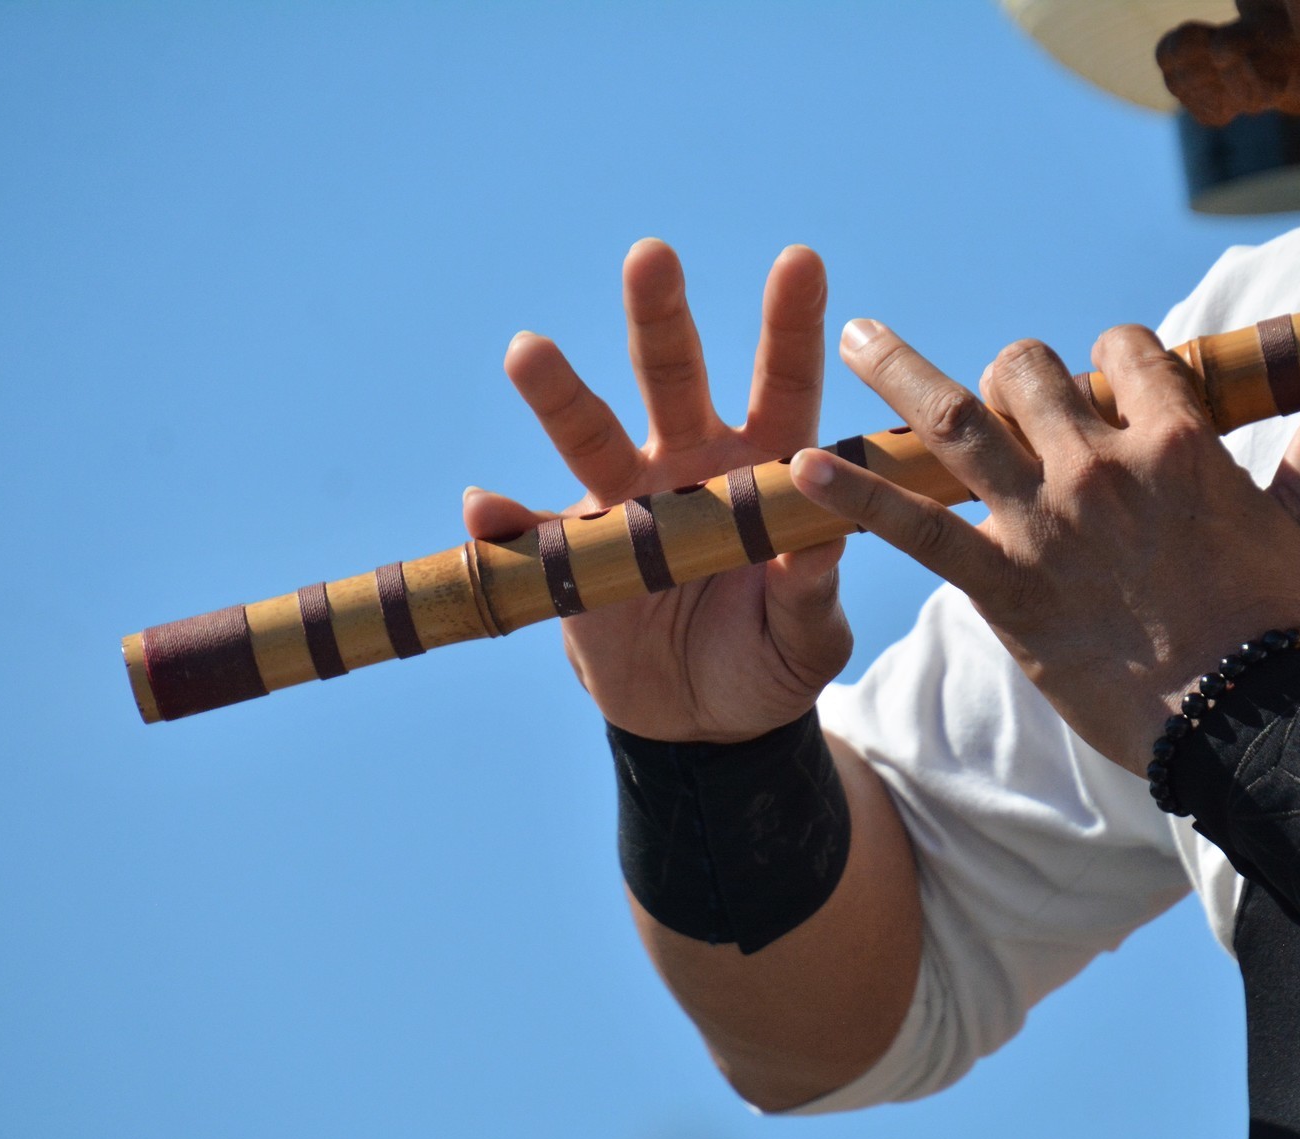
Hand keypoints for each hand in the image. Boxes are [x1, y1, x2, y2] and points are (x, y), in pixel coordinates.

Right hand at [463, 240, 852, 742]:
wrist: (699, 721)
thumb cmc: (770, 661)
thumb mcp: (808, 637)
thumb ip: (812, 589)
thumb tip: (815, 539)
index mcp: (764, 470)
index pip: (784, 387)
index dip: (790, 326)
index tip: (801, 260)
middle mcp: (690, 465)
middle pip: (674, 378)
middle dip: (661, 317)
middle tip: (652, 255)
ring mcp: (624, 504)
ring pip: (588, 435)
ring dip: (558, 394)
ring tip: (528, 351)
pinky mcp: (570, 555)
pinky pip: (530, 535)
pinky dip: (505, 525)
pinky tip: (484, 509)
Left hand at [790, 319, 1299, 770]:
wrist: (1242, 721)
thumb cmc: (1282, 620)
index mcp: (1178, 438)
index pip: (1126, 349)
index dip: (1116, 362)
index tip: (1116, 392)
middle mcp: (1101, 465)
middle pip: (1031, 372)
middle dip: (1022, 376)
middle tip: (1018, 407)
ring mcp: (1044, 523)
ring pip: (958, 422)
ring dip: (899, 373)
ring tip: (855, 337)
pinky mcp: (1001, 586)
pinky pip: (914, 532)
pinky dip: (856, 499)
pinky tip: (801, 471)